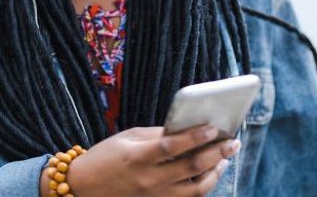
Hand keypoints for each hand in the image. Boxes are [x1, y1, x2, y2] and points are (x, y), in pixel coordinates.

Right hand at [39, 125, 239, 196]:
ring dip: (215, 172)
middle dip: (216, 153)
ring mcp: (155, 196)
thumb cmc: (105, 157)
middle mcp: (149, 180)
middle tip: (232, 142)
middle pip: (191, 167)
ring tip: (224, 159)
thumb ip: (157, 134)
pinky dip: (203, 186)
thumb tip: (185, 128)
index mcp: (138, 157)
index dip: (195, 136)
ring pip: (196, 188)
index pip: (173, 146)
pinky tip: (209, 174)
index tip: (214, 127)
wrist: (84, 188)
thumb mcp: (127, 138)